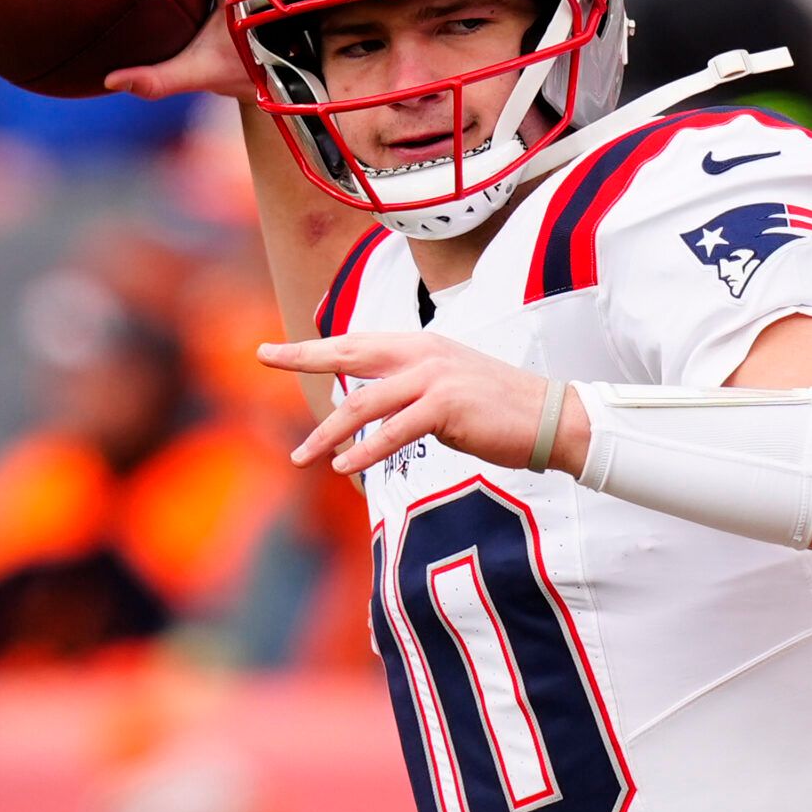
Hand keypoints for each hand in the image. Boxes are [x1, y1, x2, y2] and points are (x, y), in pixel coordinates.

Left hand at [257, 332, 590, 476]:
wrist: (548, 417)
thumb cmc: (497, 408)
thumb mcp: (447, 387)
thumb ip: (408, 390)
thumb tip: (371, 409)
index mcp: (420, 346)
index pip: (355, 343)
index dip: (313, 346)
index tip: (273, 348)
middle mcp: (423, 354)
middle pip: (350, 354)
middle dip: (303, 356)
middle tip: (263, 355)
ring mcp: (434, 378)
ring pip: (366, 403)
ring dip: (329, 432)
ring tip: (301, 456)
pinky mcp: (447, 407)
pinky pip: (395, 431)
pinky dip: (367, 451)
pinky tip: (345, 468)